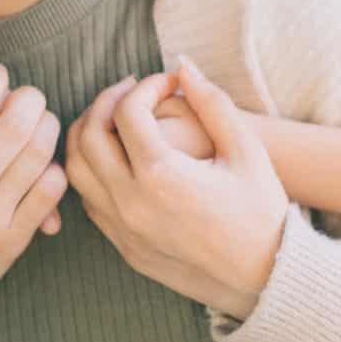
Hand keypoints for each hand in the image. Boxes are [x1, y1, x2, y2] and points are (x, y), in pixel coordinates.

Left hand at [65, 57, 286, 312]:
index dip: (146, 85)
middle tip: (134, 90)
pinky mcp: (123, 246)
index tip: (169, 82)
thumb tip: (183, 65)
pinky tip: (120, 157)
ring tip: (117, 118)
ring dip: (88, 134)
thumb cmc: (261, 208)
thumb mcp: (246, 149)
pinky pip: (88, 199)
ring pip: (75, 169)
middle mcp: (131, 203)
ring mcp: (122, 228)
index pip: (127, 111)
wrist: (265, 276)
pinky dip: (92, 169)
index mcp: (162, 175)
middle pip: (88, 135)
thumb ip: (212, 102)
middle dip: (107, 101)